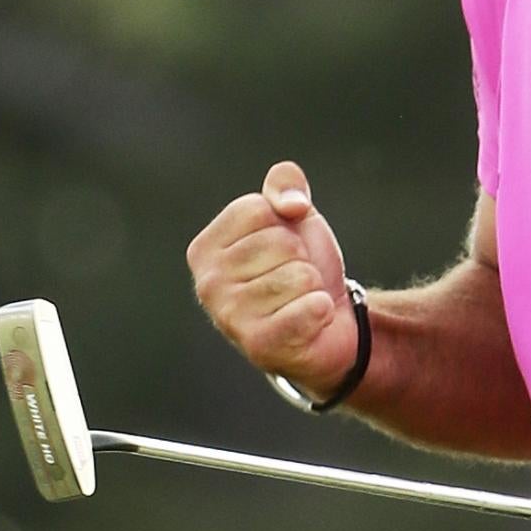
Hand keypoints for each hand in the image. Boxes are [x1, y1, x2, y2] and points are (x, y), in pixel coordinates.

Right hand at [186, 161, 356, 397]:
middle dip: (301, 257)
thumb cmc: (299, 267)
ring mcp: (230, 318)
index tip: (280, 249)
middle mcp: (208, 284)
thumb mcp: (292, 216)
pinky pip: (311, 307)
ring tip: (299, 301)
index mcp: (205, 248)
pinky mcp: (260, 346)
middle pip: (281, 242)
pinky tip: (311, 320)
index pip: (257, 209)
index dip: (284, 224)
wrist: (325, 325)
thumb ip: (284, 184)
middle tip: (293, 281)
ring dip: (312, 286)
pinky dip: (322, 310)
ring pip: (300, 275)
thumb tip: (291, 204)